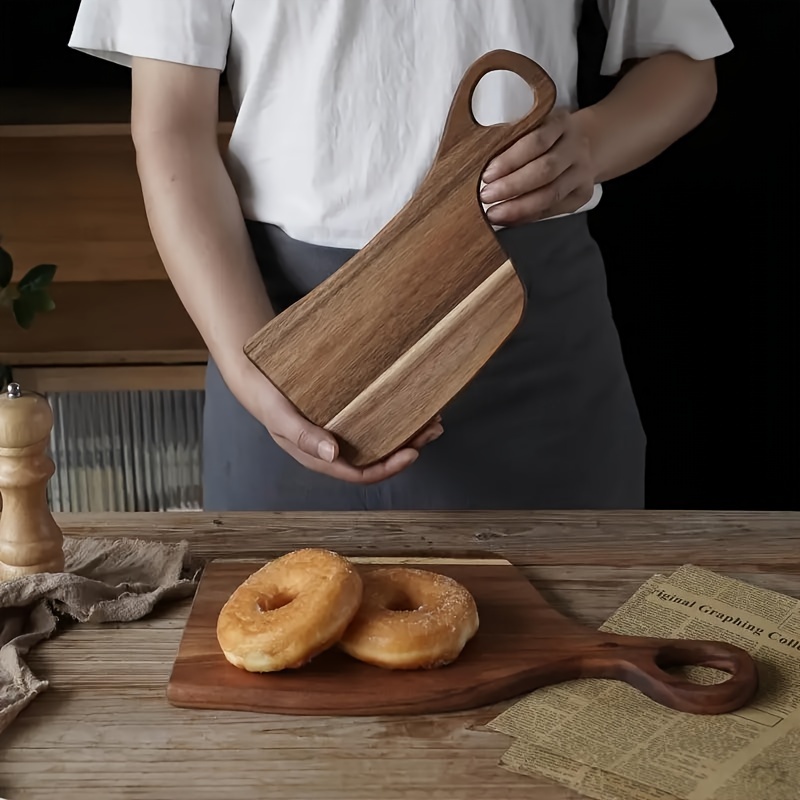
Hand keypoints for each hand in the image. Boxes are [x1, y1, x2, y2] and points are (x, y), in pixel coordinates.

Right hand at [225, 356, 442, 483]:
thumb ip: (303, 435)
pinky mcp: (340, 416)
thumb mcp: (280, 417)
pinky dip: (391, 417)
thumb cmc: (266, 398)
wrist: (254, 376)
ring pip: (377, 441)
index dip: (388, 467)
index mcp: (319, 457)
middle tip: (433, 428)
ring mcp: (338, 433)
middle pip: (376, 458)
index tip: (412, 452)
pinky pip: (371, 423)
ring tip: (431, 417)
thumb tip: (333, 453)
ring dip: (406, 433)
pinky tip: (407, 403)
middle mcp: (333, 449)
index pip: (360, 473)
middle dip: (408, 448)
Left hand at [480, 109, 595, 224]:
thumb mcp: (533, 127)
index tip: (487, 175)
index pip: (535, 142)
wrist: (584, 145)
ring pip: (551, 194)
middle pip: (545, 170)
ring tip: (495, 213)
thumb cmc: (547, 139)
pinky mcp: (582, 194)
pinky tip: (511, 219)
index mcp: (560, 123)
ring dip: (519, 207)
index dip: (510, 161)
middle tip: (487, 196)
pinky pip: (553, 210)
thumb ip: (512, 143)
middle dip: (512, 187)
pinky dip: (528, 216)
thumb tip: (482, 171)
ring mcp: (582, 172)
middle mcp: (576, 147)